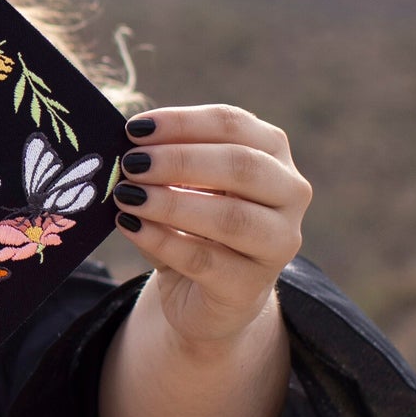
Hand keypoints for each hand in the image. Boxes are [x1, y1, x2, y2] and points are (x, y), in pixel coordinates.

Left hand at [112, 104, 311, 346]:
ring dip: (171, 203)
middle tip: (132, 163)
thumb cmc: (190, 223)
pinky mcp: (250, 286)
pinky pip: (204, 260)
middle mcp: (288, 193)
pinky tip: (130, 226)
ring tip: (127, 196)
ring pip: (231, 217)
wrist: (203, 293)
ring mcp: (278, 242)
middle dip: (180, 161)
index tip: (136, 128)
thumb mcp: (179, 186)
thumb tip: (127, 148)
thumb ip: (162, 163)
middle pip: (242, 166)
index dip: (184, 123)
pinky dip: (162, 241)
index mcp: (271, 153)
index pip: (234, 125)